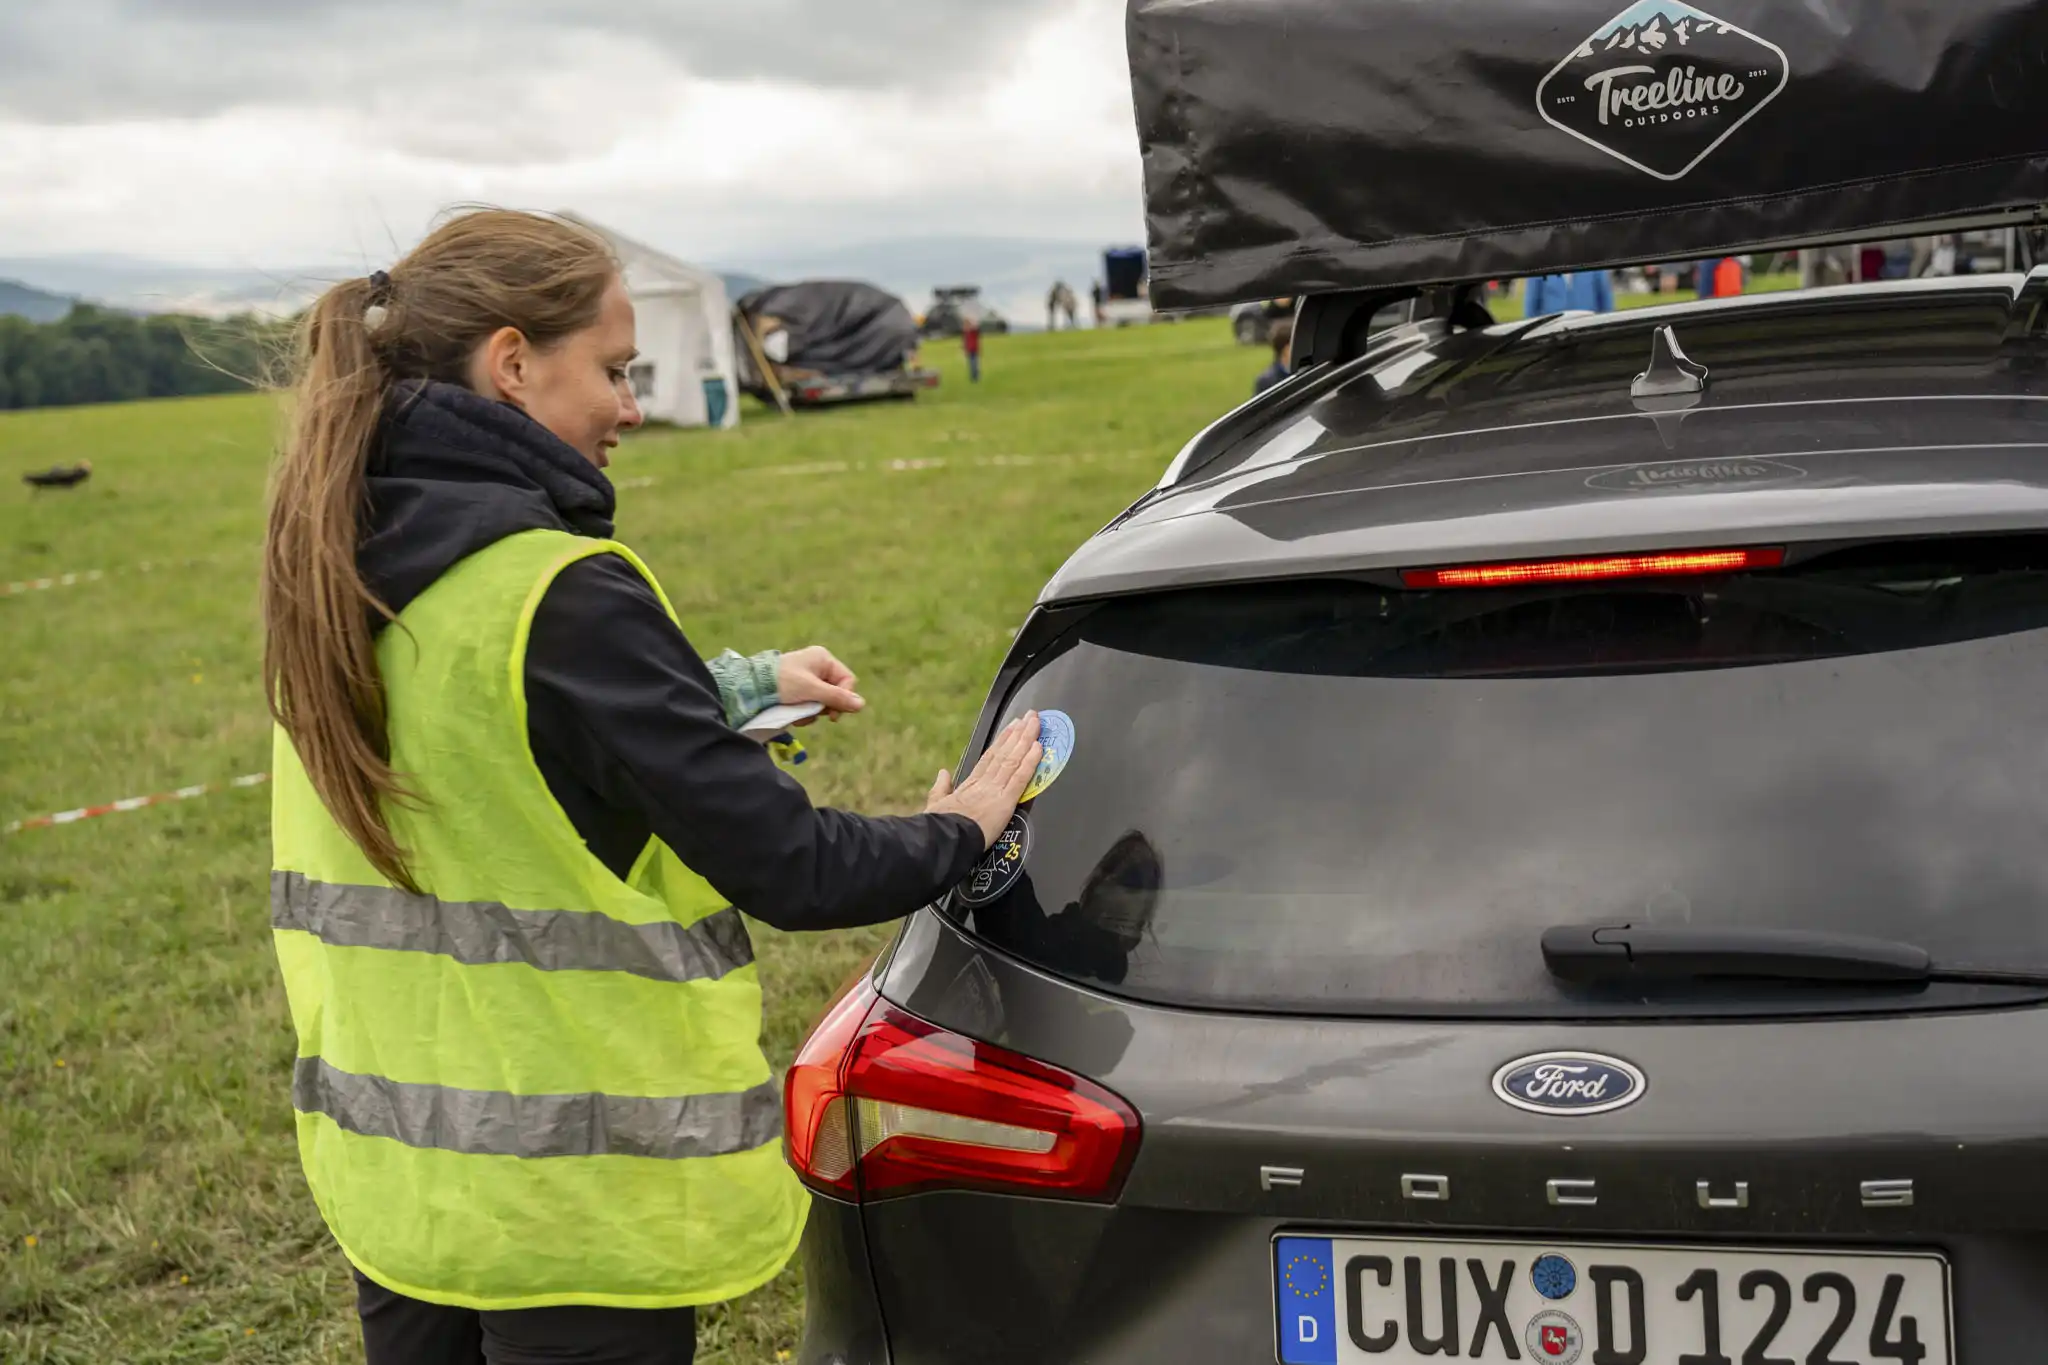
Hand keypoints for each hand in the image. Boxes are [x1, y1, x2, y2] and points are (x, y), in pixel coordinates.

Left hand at [777, 646, 863, 722]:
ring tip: (799, 713)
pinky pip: (810, 704)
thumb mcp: (811, 690)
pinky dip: (804, 712)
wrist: (750, 688)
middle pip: (836, 692)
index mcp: (823, 659)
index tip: (832, 715)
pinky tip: (793, 714)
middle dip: (825, 706)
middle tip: (813, 713)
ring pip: (823, 701)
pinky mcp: (798, 690)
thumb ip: (836, 697)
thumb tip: (862, 705)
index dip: (844, 698)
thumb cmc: (782, 683)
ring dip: (813, 712)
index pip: (847, 680)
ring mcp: (808, 678)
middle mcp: (818, 666)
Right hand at [925, 712, 1042, 850]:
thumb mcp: (936, 804)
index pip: (990, 757)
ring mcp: (995, 790)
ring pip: (1014, 760)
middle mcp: (985, 782)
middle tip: (1031, 716)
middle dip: (1019, 733)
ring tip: (1036, 723)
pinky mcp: (1005, 801)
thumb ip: (940, 788)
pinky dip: (1030, 762)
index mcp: (970, 784)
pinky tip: (1039, 748)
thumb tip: (942, 773)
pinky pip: (1020, 778)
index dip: (1003, 741)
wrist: (943, 839)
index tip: (1012, 727)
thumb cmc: (938, 826)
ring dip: (1026, 740)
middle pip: (1005, 753)